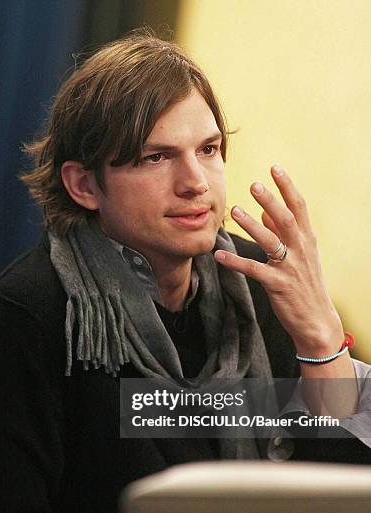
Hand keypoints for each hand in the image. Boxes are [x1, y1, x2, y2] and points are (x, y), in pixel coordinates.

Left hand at [215, 164, 343, 356]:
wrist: (317, 321)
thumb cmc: (305, 285)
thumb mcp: (301, 255)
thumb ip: (282, 232)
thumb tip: (265, 211)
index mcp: (307, 239)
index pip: (299, 207)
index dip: (287, 186)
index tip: (274, 167)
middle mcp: (301, 250)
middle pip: (287, 219)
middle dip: (271, 200)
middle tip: (254, 184)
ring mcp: (290, 268)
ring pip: (271, 242)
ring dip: (252, 225)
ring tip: (235, 210)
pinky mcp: (278, 285)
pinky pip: (254, 270)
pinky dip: (235, 261)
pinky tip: (219, 254)